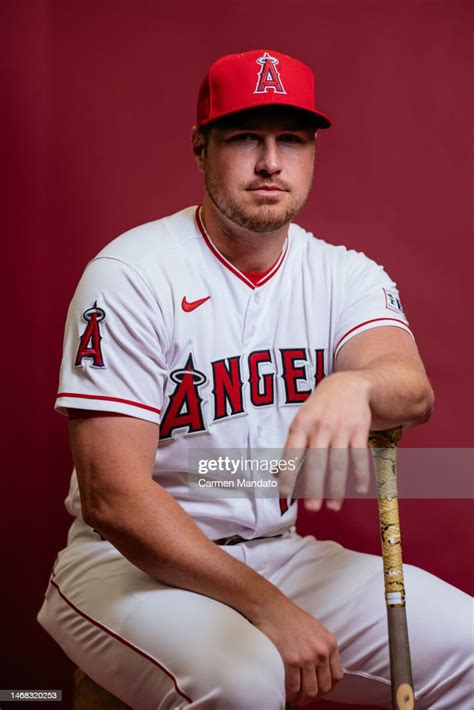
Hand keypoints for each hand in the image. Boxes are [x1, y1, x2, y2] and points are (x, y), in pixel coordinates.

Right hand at [253, 594, 343, 705]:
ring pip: (310, 691)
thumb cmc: (290, 617)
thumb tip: (321, 668)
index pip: (337, 676)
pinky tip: (287, 693)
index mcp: (330, 643)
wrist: (272, 607)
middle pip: (324, 686)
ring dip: (303, 699)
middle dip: (315, 696)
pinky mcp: (291, 660)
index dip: (328, 687)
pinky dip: (291, 694)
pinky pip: (294, 687)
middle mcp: (321, 651)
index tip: (320, 690)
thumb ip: (322, 647)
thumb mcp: (316, 629)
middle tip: (305, 697)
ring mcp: (307, 657)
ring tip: (296, 699)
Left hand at [279, 371, 371, 510]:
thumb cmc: (320, 408)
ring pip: (338, 461)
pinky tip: (358, 490)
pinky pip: (359, 454)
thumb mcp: (301, 420)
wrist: (349, 384)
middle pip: (316, 461)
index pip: (292, 452)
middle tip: (312, 508)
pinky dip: (360, 473)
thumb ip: (292, 447)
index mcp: (301, 424)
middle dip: (314, 486)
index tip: (285, 493)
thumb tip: (275, 474)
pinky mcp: (360, 429)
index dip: (288, 473)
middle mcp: (320, 426)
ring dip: (336, 487)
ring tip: (333, 507)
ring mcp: (341, 427)